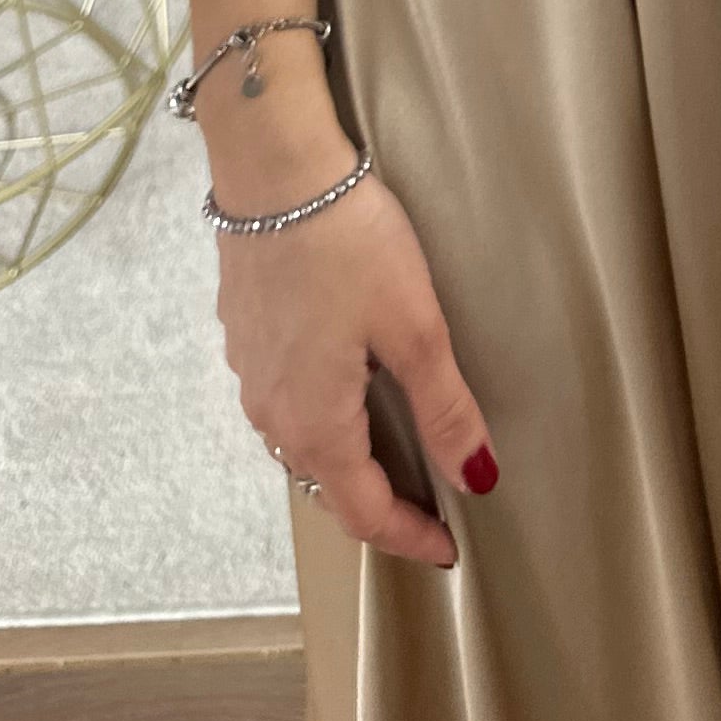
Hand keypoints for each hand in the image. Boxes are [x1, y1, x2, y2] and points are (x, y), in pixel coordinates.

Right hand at [213, 151, 493, 569]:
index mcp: (315, 423)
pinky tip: (347, 392)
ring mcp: (250, 375)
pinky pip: (284, 404)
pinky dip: (322, 420)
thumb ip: (445, 408)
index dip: (411, 539)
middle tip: (430, 511)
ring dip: (347, 464)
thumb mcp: (415, 326)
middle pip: (327, 486)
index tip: (449, 550)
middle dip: (378, 508)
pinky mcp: (244, 336)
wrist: (272, 169)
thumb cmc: (349, 243)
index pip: (364, 513)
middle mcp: (272, 413)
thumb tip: (476, 478)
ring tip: (395, 457)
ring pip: (301, 446)